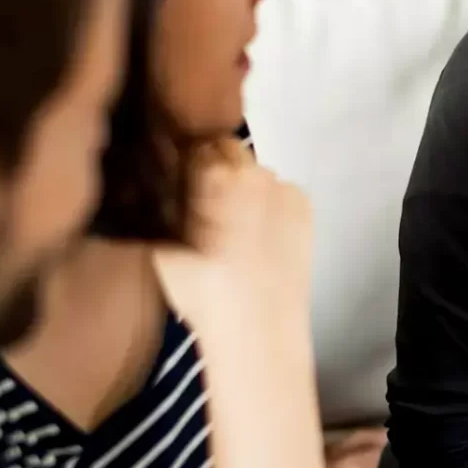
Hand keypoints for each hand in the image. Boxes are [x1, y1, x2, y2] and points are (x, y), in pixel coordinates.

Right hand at [153, 140, 312, 338]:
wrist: (258, 322)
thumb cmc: (201, 290)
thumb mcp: (161, 243)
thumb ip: (164, 204)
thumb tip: (165, 186)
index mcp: (209, 172)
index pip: (194, 145)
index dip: (187, 161)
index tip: (183, 180)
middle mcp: (249, 169)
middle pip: (228, 151)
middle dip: (218, 168)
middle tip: (208, 202)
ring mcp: (282, 185)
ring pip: (256, 172)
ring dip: (245, 186)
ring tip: (236, 224)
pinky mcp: (305, 204)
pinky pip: (282, 191)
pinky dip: (271, 202)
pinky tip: (262, 233)